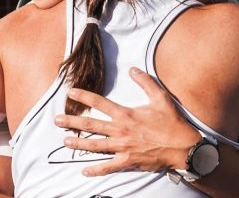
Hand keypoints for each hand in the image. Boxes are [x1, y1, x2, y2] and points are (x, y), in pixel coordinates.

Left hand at [54, 67, 200, 175]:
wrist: (182, 148)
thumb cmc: (172, 122)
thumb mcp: (160, 98)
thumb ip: (145, 82)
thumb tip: (132, 69)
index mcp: (126, 114)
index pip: (100, 103)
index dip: (83, 97)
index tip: (70, 93)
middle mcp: (121, 131)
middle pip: (91, 126)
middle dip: (72, 122)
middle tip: (57, 120)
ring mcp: (122, 148)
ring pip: (95, 146)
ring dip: (78, 144)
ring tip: (65, 140)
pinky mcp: (127, 162)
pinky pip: (107, 167)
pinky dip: (95, 169)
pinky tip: (84, 169)